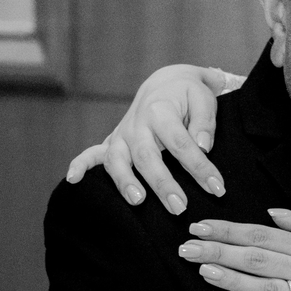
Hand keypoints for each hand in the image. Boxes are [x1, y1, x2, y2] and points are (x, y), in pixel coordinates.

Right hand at [66, 65, 228, 213]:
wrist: (166, 82)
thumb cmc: (189, 94)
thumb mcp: (204, 98)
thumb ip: (205, 122)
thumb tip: (203, 146)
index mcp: (160, 111)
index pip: (182, 143)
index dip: (200, 167)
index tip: (217, 189)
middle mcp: (137, 124)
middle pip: (147, 156)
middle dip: (162, 183)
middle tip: (179, 207)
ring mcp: (122, 134)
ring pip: (118, 160)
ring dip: (125, 182)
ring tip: (138, 202)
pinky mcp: (113, 142)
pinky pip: (91, 153)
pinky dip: (80, 165)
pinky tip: (73, 181)